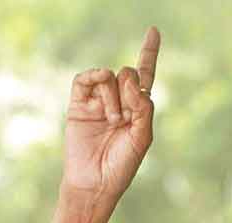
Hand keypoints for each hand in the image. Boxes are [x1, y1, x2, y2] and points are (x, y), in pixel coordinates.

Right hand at [61, 26, 159, 201]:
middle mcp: (118, 101)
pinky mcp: (78, 104)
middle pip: (128, 73)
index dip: (148, 52)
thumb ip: (144, 108)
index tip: (153, 31)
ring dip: (114, 96)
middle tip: (124, 116)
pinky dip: (96, 81)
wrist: (94, 183)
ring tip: (112, 120)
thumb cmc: (120, 165)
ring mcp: (97, 101)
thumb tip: (128, 81)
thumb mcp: (142, 138)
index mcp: (136, 108)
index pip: (144, 75)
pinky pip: (86, 78)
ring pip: (109, 75)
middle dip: (131, 89)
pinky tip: (102, 105)